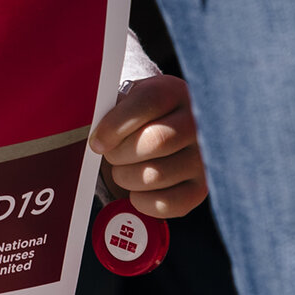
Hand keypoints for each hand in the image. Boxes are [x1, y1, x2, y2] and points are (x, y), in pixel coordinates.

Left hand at [89, 73, 206, 219]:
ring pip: (157, 174)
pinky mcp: (200, 188)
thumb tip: (91, 131)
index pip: (149, 101)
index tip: (97, 141)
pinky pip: (168, 203)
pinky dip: (142, 201)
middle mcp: (197, 122)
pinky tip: (136, 190)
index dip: (116, 124)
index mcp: (174, 91)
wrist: (162, 134)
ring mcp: (203, 157)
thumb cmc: (136, 119)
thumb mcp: (127, 102)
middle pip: (157, 141)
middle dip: (120, 154)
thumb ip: (109, 109)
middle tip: (110, 156)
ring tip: (123, 170)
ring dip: (127, 177)